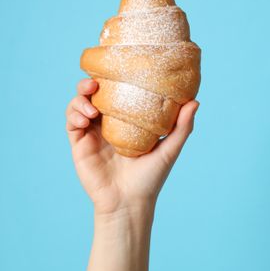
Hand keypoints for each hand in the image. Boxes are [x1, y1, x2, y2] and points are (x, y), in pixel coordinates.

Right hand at [66, 78, 198, 216]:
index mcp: (127, 122)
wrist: (129, 203)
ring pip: (79, 105)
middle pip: (94, 95)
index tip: (118, 68)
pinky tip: (86, 118)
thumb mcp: (170, 149)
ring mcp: (92, 134)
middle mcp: (109, 124)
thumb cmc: (151, 178)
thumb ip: (182, 127)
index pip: (117, 94)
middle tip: (96, 82)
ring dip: (80, 99)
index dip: (114, 79)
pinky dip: (74, 115)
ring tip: (91, 105)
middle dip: (90, 83)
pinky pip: (71, 123)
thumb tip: (196, 101)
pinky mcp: (80, 145)